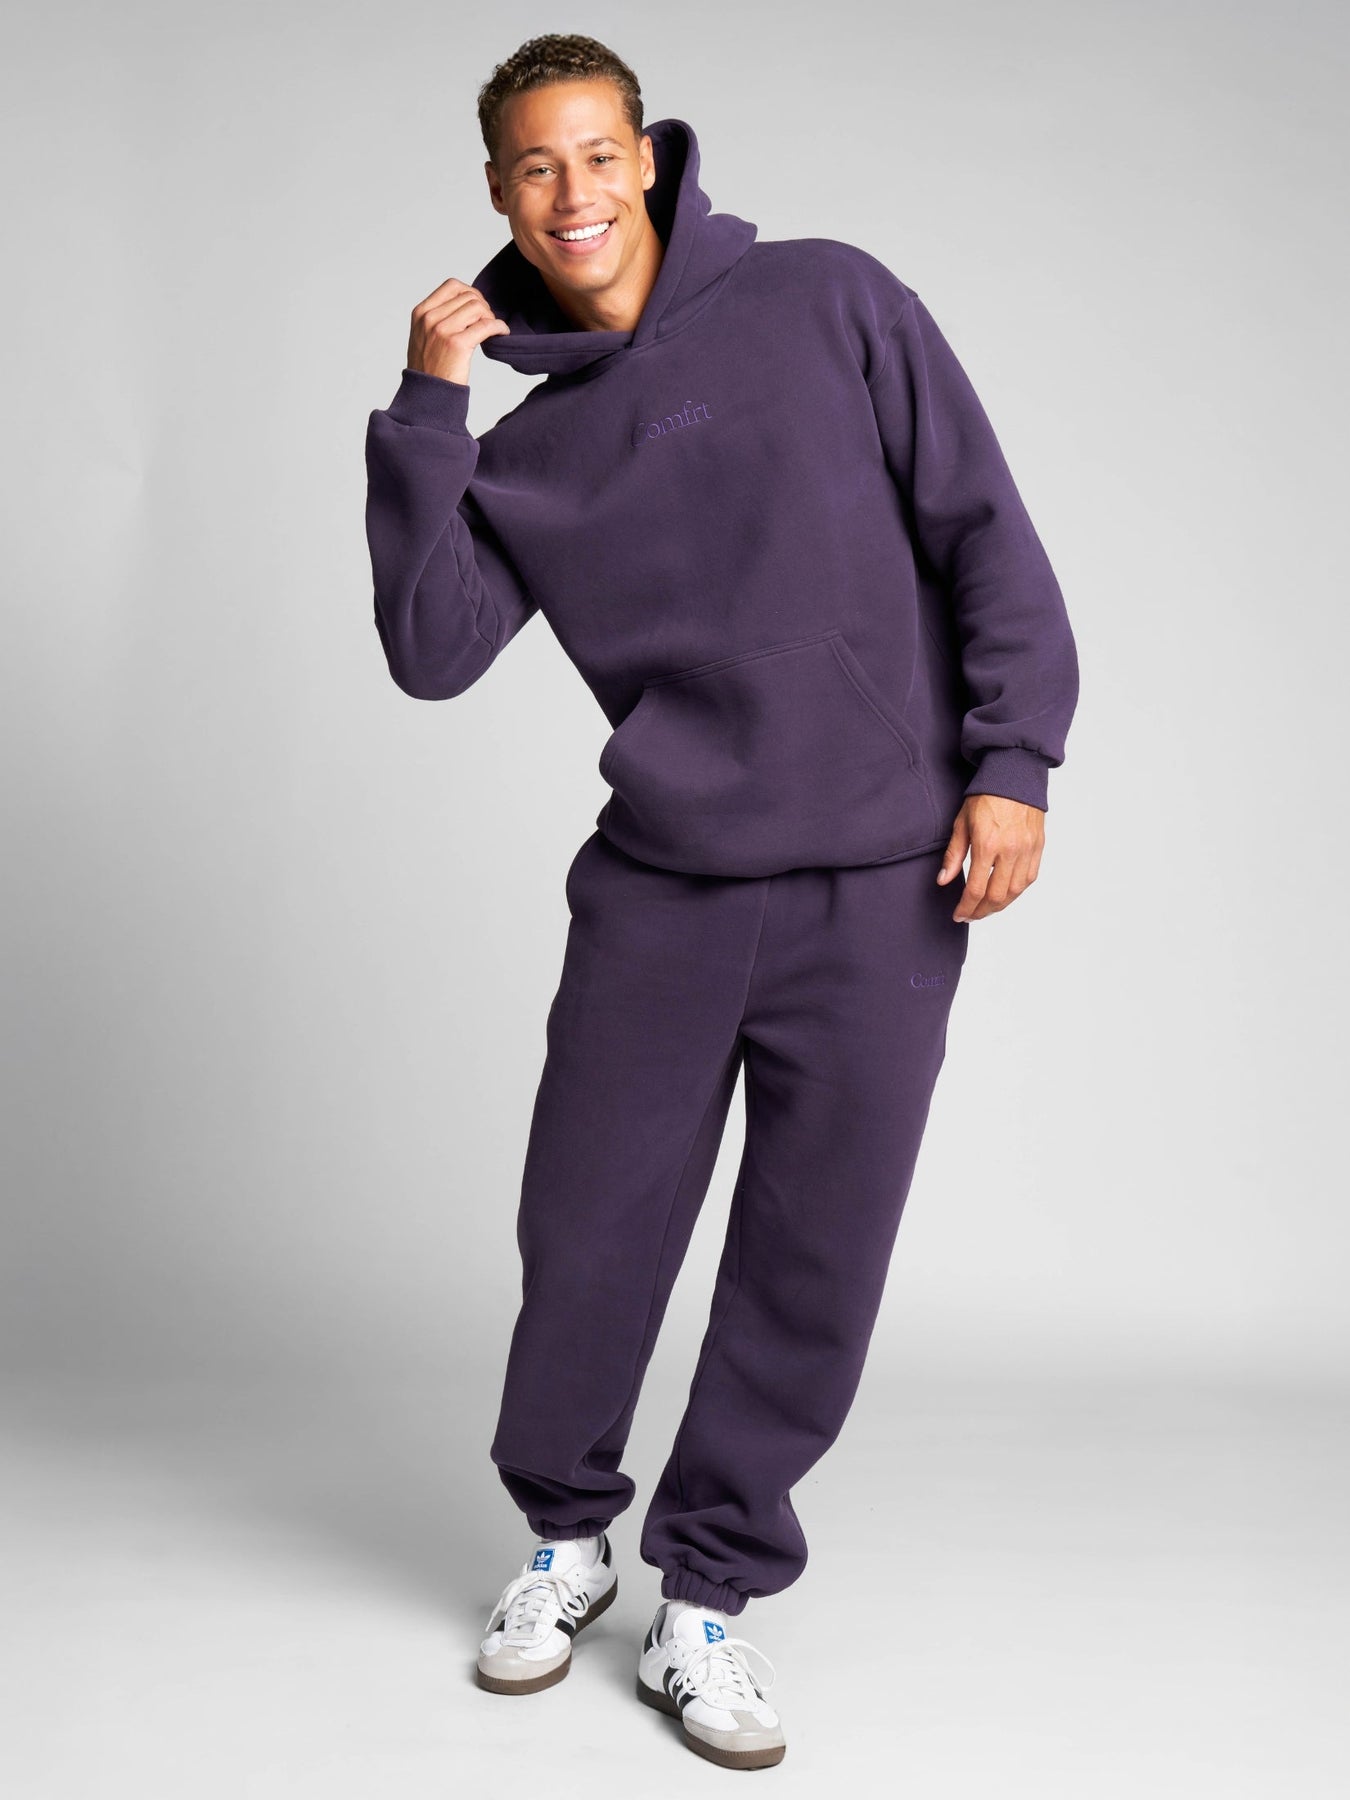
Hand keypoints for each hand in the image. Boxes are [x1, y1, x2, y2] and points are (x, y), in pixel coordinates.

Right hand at [407, 277, 510, 386]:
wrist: (427, 397)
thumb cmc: (428, 371)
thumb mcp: (423, 337)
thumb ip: (437, 319)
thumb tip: (465, 305)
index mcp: (421, 313)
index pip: (452, 286)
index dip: (471, 293)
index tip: (478, 307)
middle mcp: (429, 318)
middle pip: (467, 296)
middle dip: (483, 306)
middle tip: (488, 322)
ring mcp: (442, 330)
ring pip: (477, 307)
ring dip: (490, 316)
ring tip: (492, 330)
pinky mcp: (457, 344)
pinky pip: (486, 325)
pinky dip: (499, 327)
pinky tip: (502, 333)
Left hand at [936, 793, 1044, 921]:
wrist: (1015, 775)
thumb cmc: (986, 797)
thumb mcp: (961, 823)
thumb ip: (953, 855)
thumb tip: (943, 880)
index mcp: (987, 845)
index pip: (976, 889)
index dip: (966, 907)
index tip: (958, 915)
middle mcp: (1010, 851)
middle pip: (997, 896)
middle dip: (982, 911)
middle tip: (970, 915)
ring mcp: (1027, 850)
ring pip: (1015, 892)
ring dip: (1000, 906)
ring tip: (986, 909)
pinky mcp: (1038, 847)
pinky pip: (1029, 879)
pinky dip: (1016, 892)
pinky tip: (1004, 894)